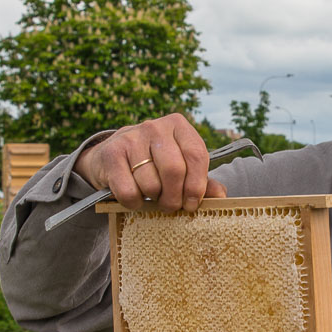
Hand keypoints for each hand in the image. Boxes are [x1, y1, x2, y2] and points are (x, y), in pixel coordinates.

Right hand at [78, 113, 227, 212]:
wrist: (111, 157)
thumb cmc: (153, 163)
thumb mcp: (180, 165)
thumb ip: (201, 180)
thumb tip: (221, 195)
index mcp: (178, 126)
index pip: (196, 155)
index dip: (197, 185)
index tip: (192, 204)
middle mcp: (155, 127)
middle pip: (174, 170)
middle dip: (175, 197)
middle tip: (171, 206)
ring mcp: (131, 138)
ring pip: (151, 184)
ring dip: (153, 199)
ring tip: (151, 196)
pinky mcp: (112, 154)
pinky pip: (128, 191)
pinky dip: (133, 202)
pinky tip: (135, 196)